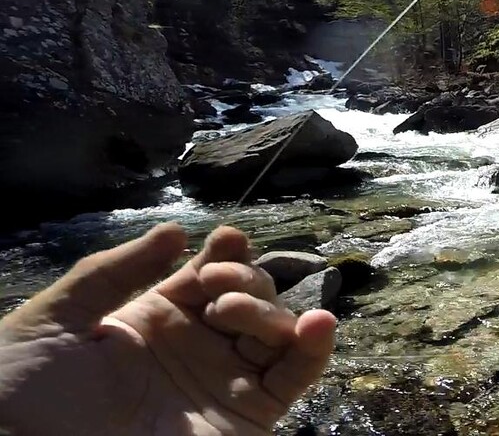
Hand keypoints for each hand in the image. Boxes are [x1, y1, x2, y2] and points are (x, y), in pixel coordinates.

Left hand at [0, 223, 335, 434]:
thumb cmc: (22, 388)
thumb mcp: (55, 317)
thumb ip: (114, 270)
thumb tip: (177, 232)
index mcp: (155, 319)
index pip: (209, 274)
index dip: (225, 253)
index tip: (226, 239)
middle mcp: (197, 348)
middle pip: (251, 296)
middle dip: (245, 278)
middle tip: (215, 284)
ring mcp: (224, 381)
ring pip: (278, 332)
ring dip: (271, 309)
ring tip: (234, 308)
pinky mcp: (245, 416)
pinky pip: (295, 379)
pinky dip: (316, 349)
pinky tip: (319, 324)